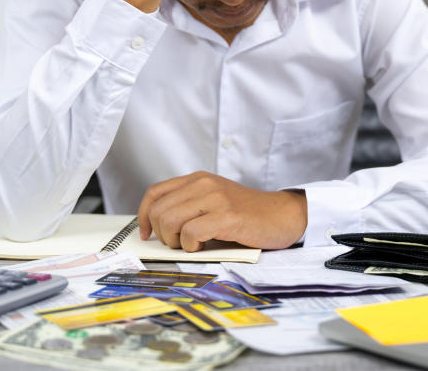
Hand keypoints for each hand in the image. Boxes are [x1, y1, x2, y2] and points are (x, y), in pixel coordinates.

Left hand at [137, 172, 307, 251]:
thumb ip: (189, 206)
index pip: (155, 193)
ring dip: (176, 242)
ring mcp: (215, 198)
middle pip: (158, 211)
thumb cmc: (248, 215)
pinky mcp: (227, 216)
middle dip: (162, 235)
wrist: (283, 215)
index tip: (147, 234)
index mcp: (198, 179)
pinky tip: (205, 246)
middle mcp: (204, 184)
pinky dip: (192, 247)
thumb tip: (157, 228)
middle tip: (180, 244)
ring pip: (170, 222)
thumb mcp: (214, 201)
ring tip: (193, 245)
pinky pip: (191, 234)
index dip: (143, 216)